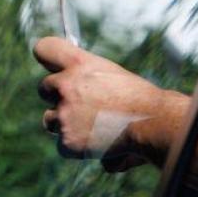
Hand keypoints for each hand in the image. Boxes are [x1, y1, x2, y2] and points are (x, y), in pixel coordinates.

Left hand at [32, 36, 182, 171]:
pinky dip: (77, 148)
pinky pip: (62, 145)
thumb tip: (67, 84)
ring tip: (94, 127)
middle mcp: (66, 85)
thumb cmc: (138, 98)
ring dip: (65, 123)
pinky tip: (97, 144)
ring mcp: (64, 114)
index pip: (43, 49)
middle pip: (44, 88)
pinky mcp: (67, 140)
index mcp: (78, 63)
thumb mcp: (109, 73)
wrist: (153, 124)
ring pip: (50, 119)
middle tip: (82, 105)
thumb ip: (84, 75)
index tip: (52, 65)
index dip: (47, 58)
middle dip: (58, 97)